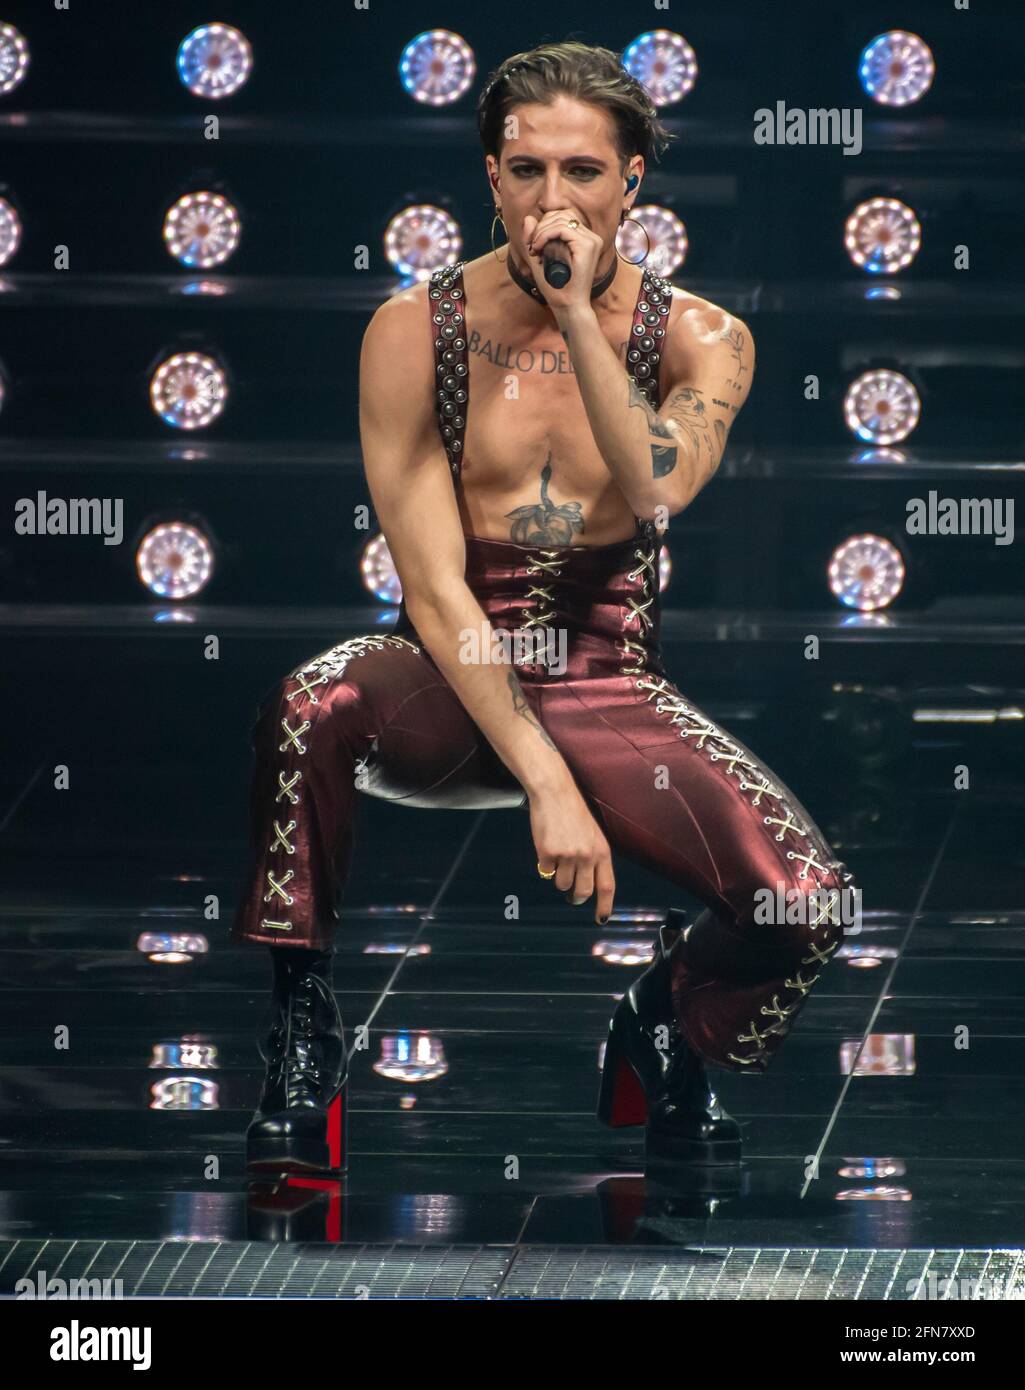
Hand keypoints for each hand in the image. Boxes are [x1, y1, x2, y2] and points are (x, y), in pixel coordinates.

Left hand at [522, 207, 603, 312]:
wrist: (569, 307)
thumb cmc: (556, 288)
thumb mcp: (540, 259)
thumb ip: (534, 238)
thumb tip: (529, 217)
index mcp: (584, 239)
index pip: (563, 217)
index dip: (544, 225)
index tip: (533, 245)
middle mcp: (591, 237)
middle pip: (562, 214)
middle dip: (541, 226)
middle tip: (532, 246)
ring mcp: (591, 240)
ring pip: (561, 219)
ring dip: (541, 232)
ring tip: (534, 249)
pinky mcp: (587, 246)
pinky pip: (562, 229)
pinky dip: (545, 235)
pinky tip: (538, 248)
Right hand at [530, 780, 615, 923]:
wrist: (554, 792)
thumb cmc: (573, 813)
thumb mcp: (592, 835)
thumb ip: (593, 859)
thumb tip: (588, 885)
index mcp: (602, 851)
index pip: (607, 886)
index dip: (605, 905)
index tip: (601, 919)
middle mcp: (587, 855)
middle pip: (582, 891)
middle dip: (576, 896)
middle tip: (572, 895)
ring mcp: (567, 855)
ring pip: (561, 884)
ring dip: (558, 876)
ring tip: (558, 856)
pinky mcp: (548, 852)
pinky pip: (545, 871)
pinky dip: (544, 864)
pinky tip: (547, 845)